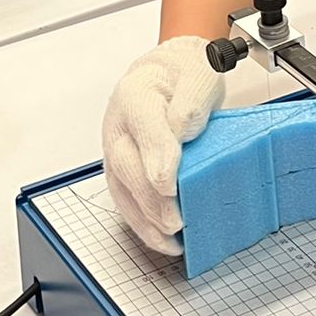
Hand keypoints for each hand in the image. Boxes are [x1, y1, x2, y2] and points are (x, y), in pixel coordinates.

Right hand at [102, 38, 226, 253]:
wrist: (169, 76)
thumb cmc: (183, 76)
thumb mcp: (199, 74)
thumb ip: (191, 100)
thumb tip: (183, 128)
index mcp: (136, 95)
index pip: (143, 126)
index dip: (157, 155)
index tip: (169, 181)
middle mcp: (119, 126)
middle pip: (126, 165)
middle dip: (150, 198)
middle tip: (174, 219)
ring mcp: (116, 151)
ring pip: (122, 189)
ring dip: (145, 219)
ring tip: (171, 239)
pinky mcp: (122, 173)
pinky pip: (126, 202)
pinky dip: (143, 225)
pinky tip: (163, 241)